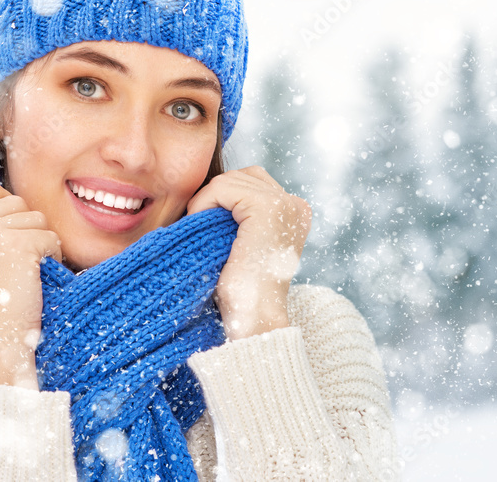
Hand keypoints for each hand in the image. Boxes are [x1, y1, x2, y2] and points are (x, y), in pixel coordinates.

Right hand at [0, 177, 60, 387]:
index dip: (4, 211)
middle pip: (16, 200)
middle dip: (23, 229)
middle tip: (9, 265)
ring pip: (36, 217)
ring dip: (39, 244)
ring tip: (20, 273)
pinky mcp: (17, 244)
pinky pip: (51, 236)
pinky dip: (52, 258)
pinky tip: (34, 279)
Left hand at [186, 166, 310, 339]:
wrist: (252, 321)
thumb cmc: (241, 291)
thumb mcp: (243, 243)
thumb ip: (239, 215)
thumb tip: (206, 188)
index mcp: (294, 213)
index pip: (250, 182)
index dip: (222, 200)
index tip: (208, 229)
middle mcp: (295, 205)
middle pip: (241, 176)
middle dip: (216, 198)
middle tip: (202, 229)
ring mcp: (285, 204)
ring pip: (230, 180)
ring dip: (208, 202)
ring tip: (203, 232)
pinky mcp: (267, 207)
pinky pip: (222, 187)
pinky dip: (204, 203)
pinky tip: (201, 227)